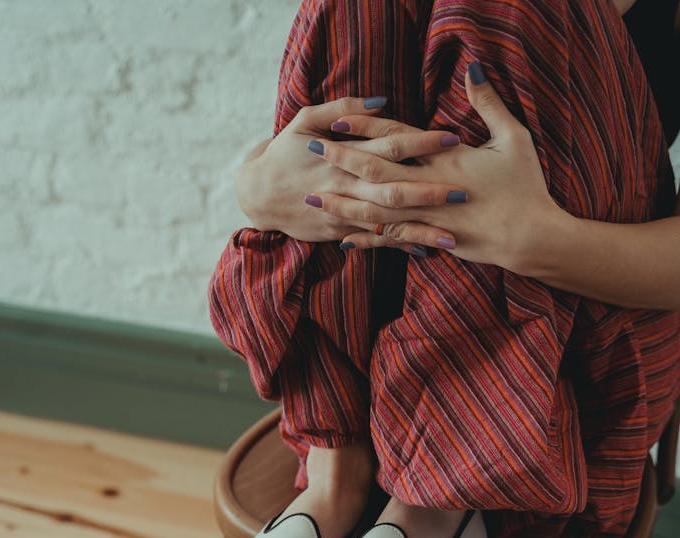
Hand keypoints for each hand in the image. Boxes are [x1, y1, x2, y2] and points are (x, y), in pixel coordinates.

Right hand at [235, 97, 460, 242]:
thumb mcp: (306, 119)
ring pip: (386, 223)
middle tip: (463, 192)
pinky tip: (424, 252)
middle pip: (393, 189)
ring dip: (420, 230)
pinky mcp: (339, 232)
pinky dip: (398, 247)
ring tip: (453, 237)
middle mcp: (345, 186)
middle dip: (429, 192)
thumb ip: (344, 110)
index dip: (421, 143)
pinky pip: (373, 242)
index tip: (451, 139)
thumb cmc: (285, 151)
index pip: (389, 145)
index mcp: (342, 154)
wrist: (256, 194)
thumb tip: (383, 103)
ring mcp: (342, 214)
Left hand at [308, 63, 562, 272]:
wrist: (531, 237)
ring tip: (315, 196)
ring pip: (375, 210)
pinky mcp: (431, 240)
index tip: (337, 119)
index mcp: (446, 159)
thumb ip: (490, 104)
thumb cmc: (526, 186)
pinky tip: (344, 238)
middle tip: (310, 148)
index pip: (396, 138)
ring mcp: (427, 217)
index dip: (365, 127)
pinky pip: (391, 241)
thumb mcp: (514, 138)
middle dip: (341, 159)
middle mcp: (430, 188)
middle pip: (375, 172)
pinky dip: (367, 241)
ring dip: (343, 203)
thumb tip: (474, 68)